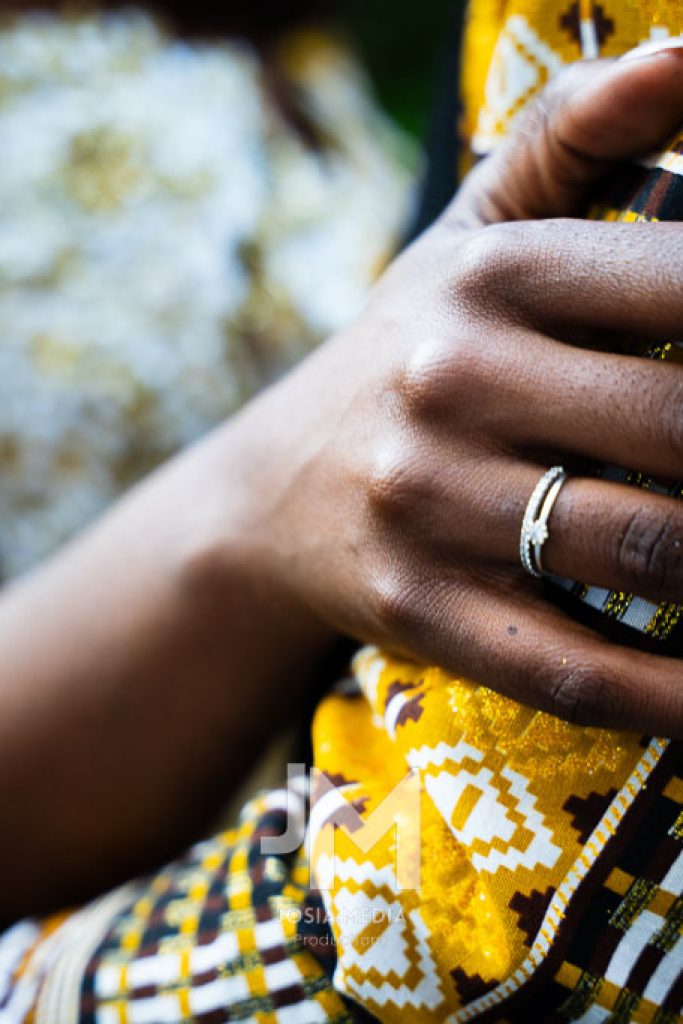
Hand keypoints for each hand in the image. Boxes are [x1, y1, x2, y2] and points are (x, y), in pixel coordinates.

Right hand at [229, 47, 682, 734]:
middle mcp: (449, 385)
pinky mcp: (424, 612)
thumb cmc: (404, 356)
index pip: (682, 283)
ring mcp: (430, 508)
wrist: (270, 495)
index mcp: (483, 278)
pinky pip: (579, 669)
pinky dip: (679, 697)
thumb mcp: (466, 239)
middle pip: (682, 429)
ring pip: (649, 550)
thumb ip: (575, 140)